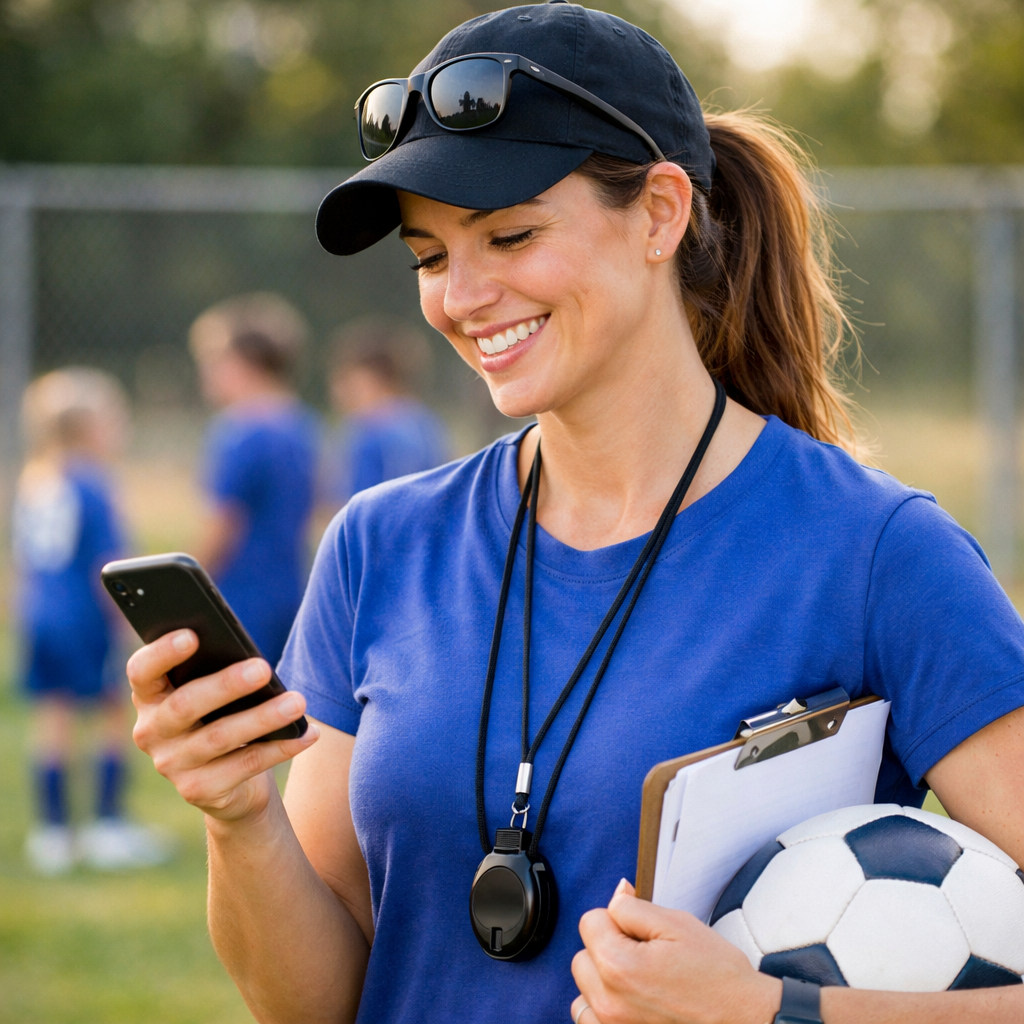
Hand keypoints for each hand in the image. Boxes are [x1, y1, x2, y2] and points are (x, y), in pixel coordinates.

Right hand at [128, 629, 318, 824]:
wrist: (231, 782)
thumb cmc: (223, 716)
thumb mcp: (215, 694)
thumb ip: (218, 672)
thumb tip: (252, 659)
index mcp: (150, 696)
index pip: (142, 671)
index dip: (162, 653)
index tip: (192, 635)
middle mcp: (151, 731)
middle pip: (185, 704)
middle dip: (226, 685)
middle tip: (262, 668)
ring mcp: (171, 765)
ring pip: (219, 737)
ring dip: (262, 718)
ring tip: (297, 702)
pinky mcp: (197, 790)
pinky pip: (245, 765)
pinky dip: (280, 748)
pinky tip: (307, 733)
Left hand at [571, 880, 780, 1023]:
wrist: (744, 1021)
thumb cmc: (716, 974)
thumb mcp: (677, 924)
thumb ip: (633, 907)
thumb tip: (614, 896)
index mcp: (618, 966)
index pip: (590, 921)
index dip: (618, 919)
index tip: (643, 933)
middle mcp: (608, 1002)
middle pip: (582, 956)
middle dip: (607, 948)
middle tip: (646, 957)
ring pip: (584, 989)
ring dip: (603, 981)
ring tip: (641, 983)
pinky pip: (591, 1018)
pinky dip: (605, 1008)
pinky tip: (633, 1004)